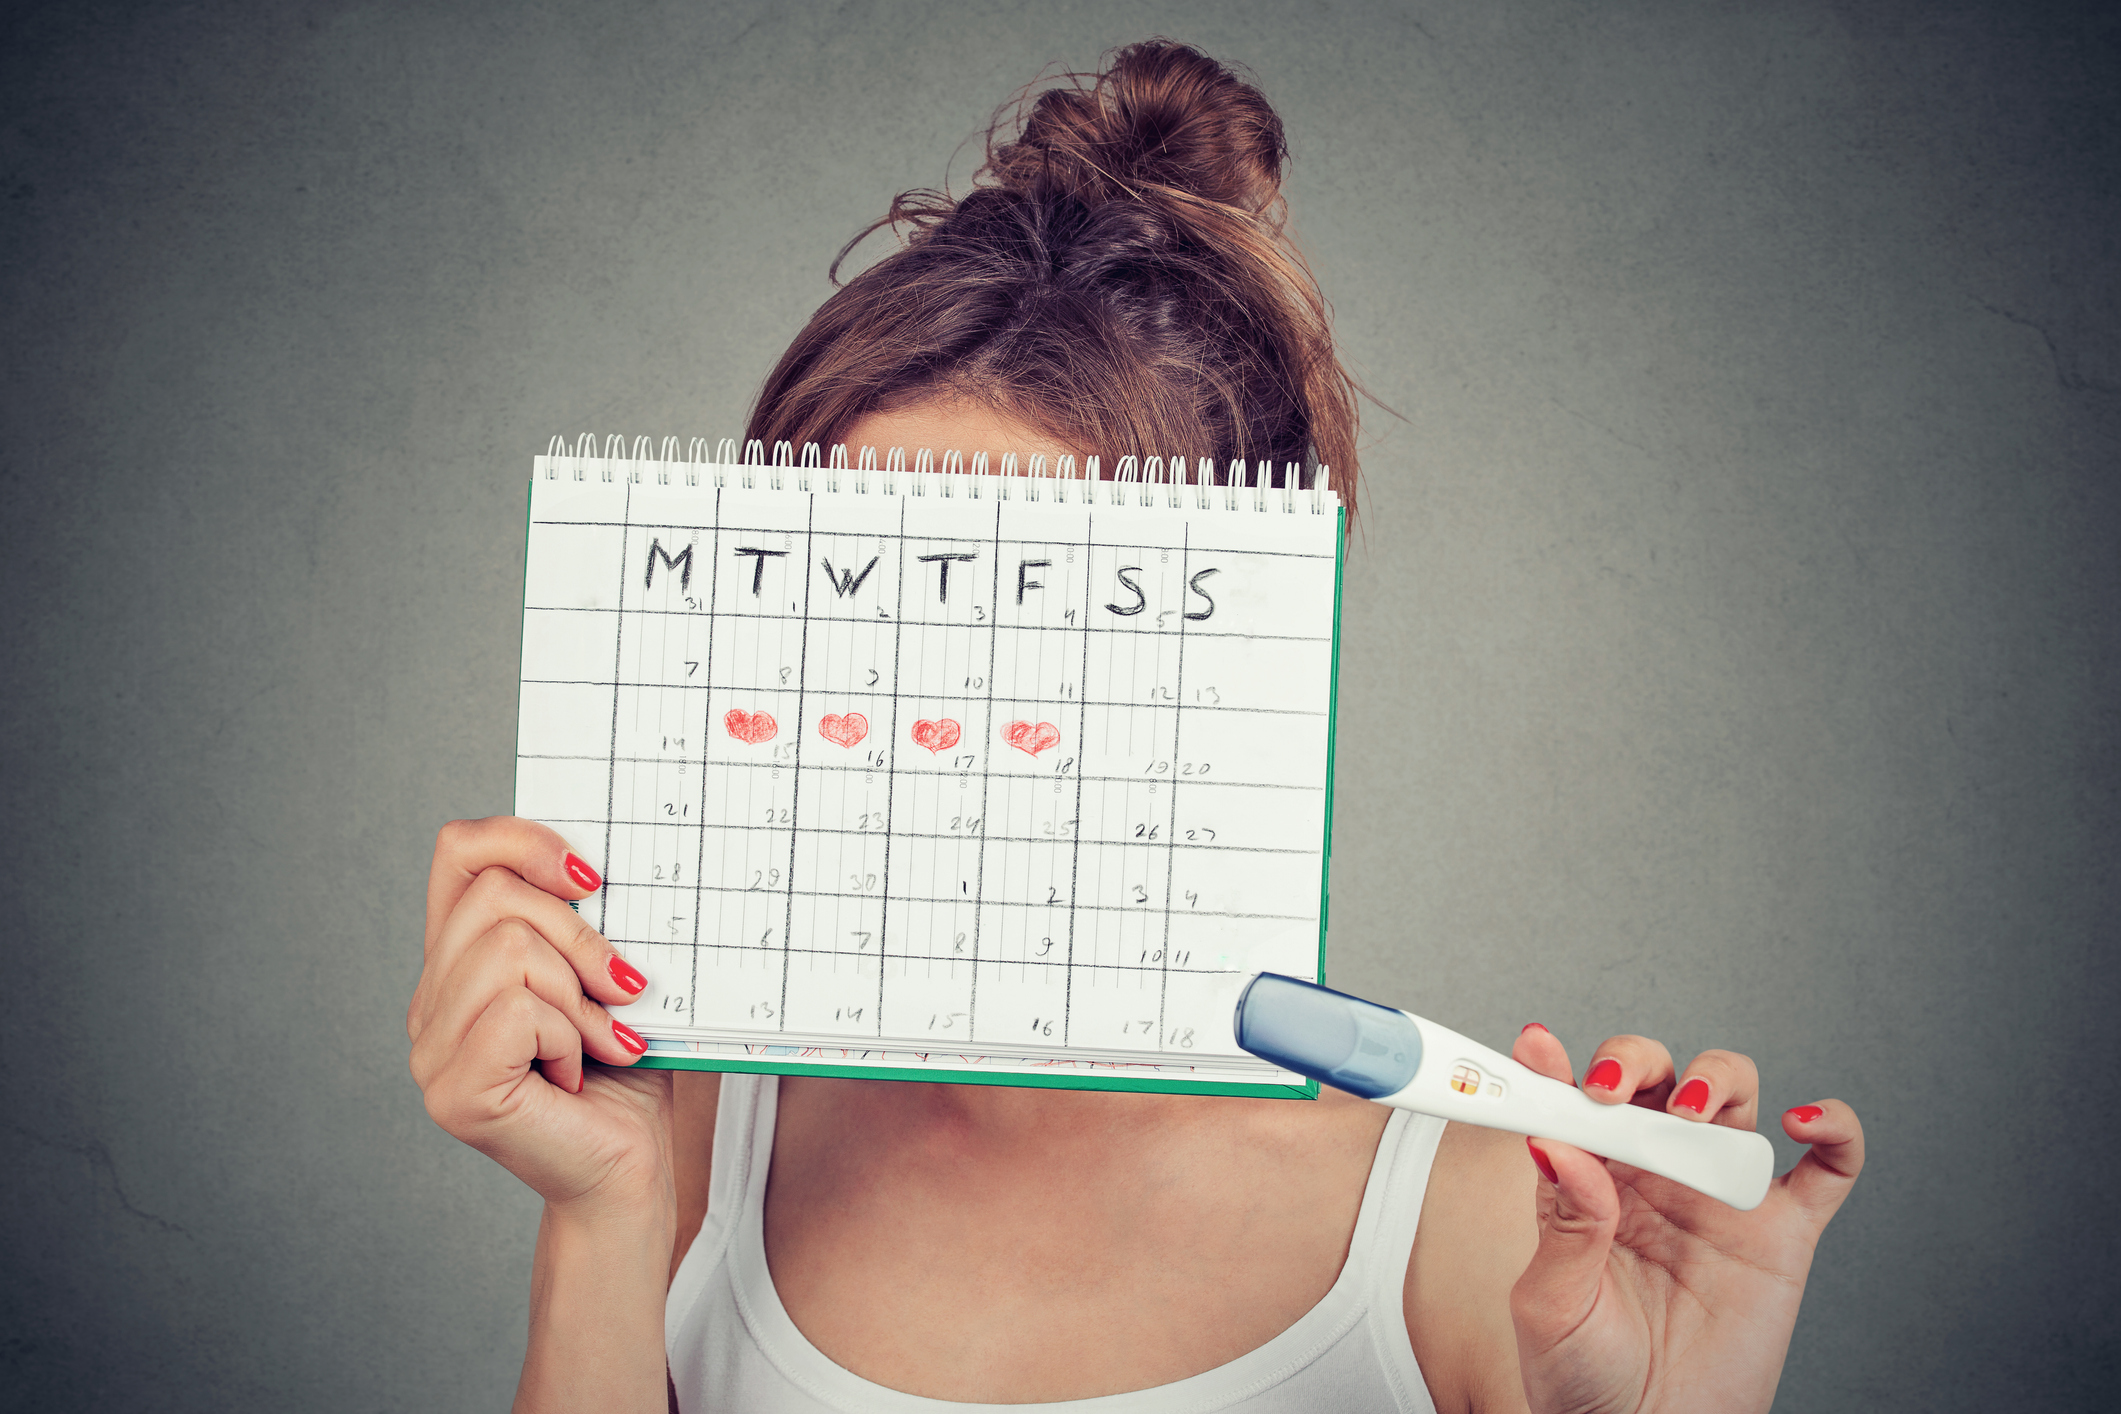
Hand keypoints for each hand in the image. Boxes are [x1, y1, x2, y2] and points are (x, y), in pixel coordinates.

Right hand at [407, 817, 673, 1217]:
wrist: (629, 1171)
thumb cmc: (624, 1073)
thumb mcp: (610, 974)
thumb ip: (591, 919)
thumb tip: (603, 860)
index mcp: (461, 961)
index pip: (459, 852)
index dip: (521, 839)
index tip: (592, 876)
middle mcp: (431, 1002)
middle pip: (496, 897)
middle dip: (579, 938)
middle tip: (620, 992)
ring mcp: (432, 1050)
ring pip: (510, 950)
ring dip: (579, 997)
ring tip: (599, 1044)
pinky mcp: (455, 1090)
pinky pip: (517, 1011)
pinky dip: (568, 1036)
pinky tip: (575, 1075)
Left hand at [1507, 1027, 1863, 1413]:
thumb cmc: (1585, 1379)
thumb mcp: (1554, 1304)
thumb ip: (1561, 1222)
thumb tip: (1556, 1143)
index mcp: (1590, 1181)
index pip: (1574, 1102)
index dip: (1556, 1065)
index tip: (1536, 1046)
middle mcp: (1656, 1174)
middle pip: (1657, 1077)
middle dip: (1636, 1061)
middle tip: (1612, 1089)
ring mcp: (1721, 1196)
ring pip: (1736, 1097)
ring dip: (1717, 1078)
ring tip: (1690, 1111)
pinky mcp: (1783, 1233)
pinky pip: (1829, 1168)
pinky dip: (1835, 1129)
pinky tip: (1804, 1121)